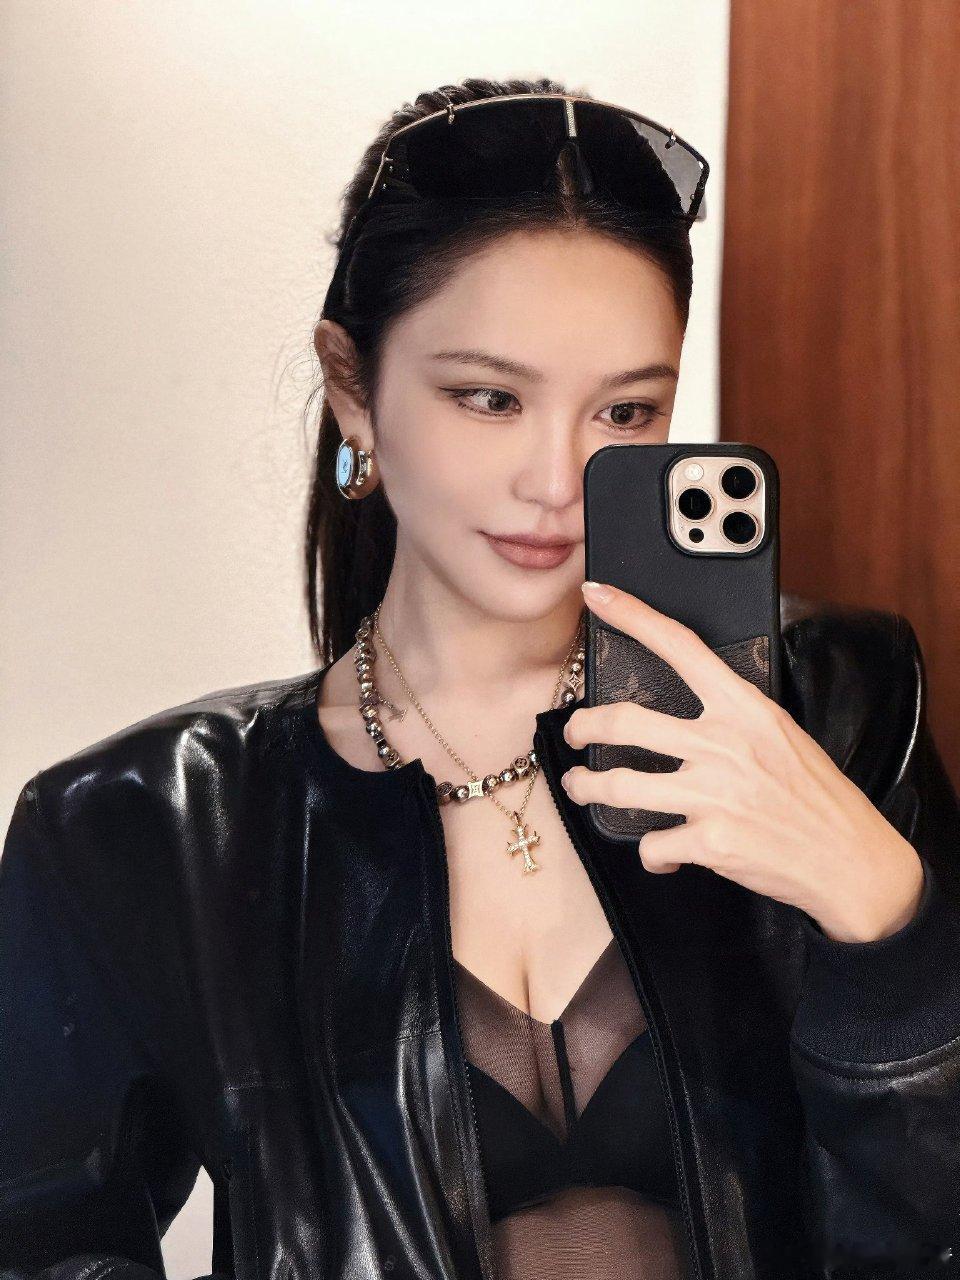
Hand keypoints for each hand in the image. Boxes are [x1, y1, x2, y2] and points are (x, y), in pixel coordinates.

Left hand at [561, 580, 925, 942]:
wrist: (852, 860)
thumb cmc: (816, 797)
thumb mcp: (781, 734)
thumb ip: (731, 718)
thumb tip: (684, 716)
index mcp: (744, 707)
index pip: (680, 645)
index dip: (632, 615)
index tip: (597, 595)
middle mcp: (724, 743)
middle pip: (624, 721)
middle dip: (583, 726)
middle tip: (573, 730)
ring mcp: (714, 793)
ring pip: (618, 785)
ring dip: (588, 788)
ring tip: (582, 787)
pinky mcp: (709, 841)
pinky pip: (652, 843)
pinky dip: (654, 853)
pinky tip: (666, 853)